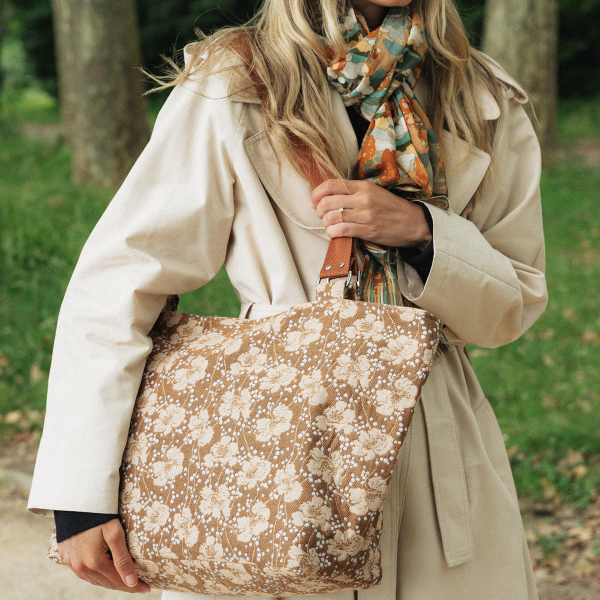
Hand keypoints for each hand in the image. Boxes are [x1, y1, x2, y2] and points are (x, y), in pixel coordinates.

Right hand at [58, 518, 150, 593]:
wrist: (75, 500)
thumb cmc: (99, 514)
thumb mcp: (115, 533)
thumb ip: (122, 560)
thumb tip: (132, 582)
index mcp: (93, 563)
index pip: (118, 581)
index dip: (134, 586)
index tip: (147, 588)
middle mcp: (80, 567)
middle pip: (106, 583)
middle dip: (124, 585)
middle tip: (139, 585)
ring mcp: (70, 563)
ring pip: (94, 580)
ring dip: (110, 582)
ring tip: (125, 580)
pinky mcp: (65, 556)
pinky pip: (83, 573)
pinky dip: (96, 576)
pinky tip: (104, 572)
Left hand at [312, 179, 431, 249]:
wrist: (414, 223)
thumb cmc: (392, 209)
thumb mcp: (374, 193)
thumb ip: (353, 193)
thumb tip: (328, 197)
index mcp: (363, 186)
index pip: (331, 184)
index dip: (317, 193)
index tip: (314, 201)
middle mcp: (363, 199)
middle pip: (327, 202)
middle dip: (319, 211)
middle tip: (322, 216)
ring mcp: (365, 215)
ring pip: (331, 217)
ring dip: (326, 223)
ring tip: (330, 225)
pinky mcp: (368, 230)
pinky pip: (341, 230)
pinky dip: (333, 233)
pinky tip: (336, 233)